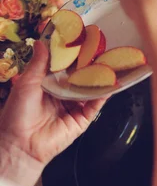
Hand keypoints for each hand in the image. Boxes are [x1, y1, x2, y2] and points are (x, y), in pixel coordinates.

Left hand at [0, 42, 105, 185]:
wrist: (21, 144)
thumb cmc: (18, 114)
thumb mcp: (26, 83)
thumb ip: (38, 64)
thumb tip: (40, 42)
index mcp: (48, 85)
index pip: (65, 68)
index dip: (73, 56)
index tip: (81, 41)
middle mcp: (63, 95)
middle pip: (80, 78)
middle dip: (89, 66)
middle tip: (100, 50)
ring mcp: (74, 107)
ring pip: (90, 90)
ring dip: (99, 78)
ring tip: (110, 64)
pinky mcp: (83, 119)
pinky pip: (95, 105)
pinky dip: (103, 95)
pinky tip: (110, 84)